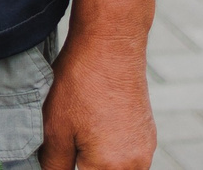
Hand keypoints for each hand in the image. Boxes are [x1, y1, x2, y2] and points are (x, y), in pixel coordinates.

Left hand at [39, 32, 154, 169]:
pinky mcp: (147, 134)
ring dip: (97, 163)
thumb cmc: (81, 84)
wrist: (110, 45)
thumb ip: (54, 165)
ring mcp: (145, 149)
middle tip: (66, 149)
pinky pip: (128, 157)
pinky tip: (93, 130)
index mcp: (110, 168)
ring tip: (78, 139)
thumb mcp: (55, 129)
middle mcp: (135, 165)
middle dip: (84, 166)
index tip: (59, 159)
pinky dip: (110, 153)